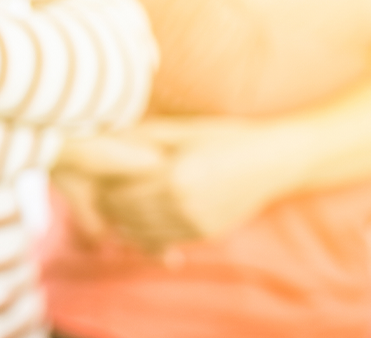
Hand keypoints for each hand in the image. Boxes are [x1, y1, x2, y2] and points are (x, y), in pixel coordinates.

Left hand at [53, 117, 297, 252]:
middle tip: (100, 193)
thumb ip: (144, 136)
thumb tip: (105, 136)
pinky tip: (141, 219)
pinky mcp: (205, 235)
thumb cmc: (225, 137)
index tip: (97, 178)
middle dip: (109, 206)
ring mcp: (195, 224)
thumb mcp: (183, 129)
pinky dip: (146, 234)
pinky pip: (163, 240)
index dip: (102, 188)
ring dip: (124, 222)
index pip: (118, 193)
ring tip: (118, 205)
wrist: (273, 161)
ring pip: (140, 233)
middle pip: (125, 216)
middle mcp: (182, 205)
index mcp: (173, 175)